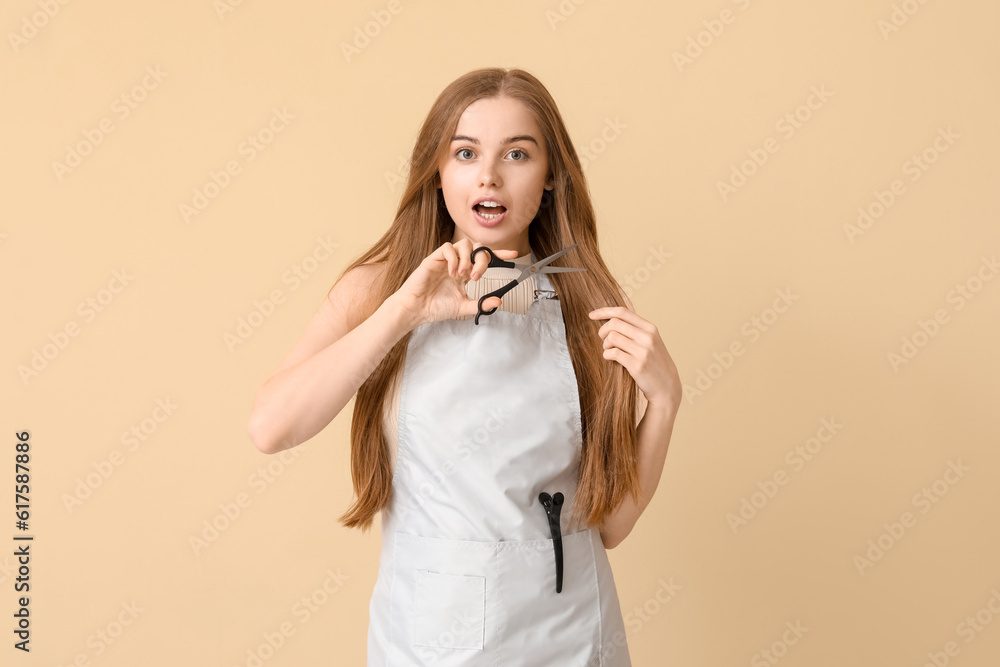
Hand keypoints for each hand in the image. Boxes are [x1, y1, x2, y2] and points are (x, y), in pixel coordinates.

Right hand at [392, 239, 520, 327]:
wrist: (416, 310)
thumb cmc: (435, 307)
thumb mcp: (463, 307)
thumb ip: (480, 304)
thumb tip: (499, 301)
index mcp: (465, 272)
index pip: (485, 258)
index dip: (500, 255)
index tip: (514, 256)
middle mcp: (457, 263)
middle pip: (477, 248)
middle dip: (482, 259)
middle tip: (477, 276)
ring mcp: (446, 259)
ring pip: (463, 244)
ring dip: (467, 259)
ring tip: (462, 276)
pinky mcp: (433, 258)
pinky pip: (447, 248)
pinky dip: (454, 259)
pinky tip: (451, 272)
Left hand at [588, 306, 680, 409]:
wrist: (667, 386)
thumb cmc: (654, 362)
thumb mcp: (650, 341)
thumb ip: (635, 330)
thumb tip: (610, 319)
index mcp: (650, 328)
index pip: (623, 312)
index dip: (604, 312)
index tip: (591, 315)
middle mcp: (647, 337)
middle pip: (614, 323)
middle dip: (602, 331)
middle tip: (603, 340)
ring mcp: (643, 351)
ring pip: (612, 337)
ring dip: (605, 344)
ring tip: (609, 350)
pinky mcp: (637, 365)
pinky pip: (613, 353)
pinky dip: (607, 355)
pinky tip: (610, 358)